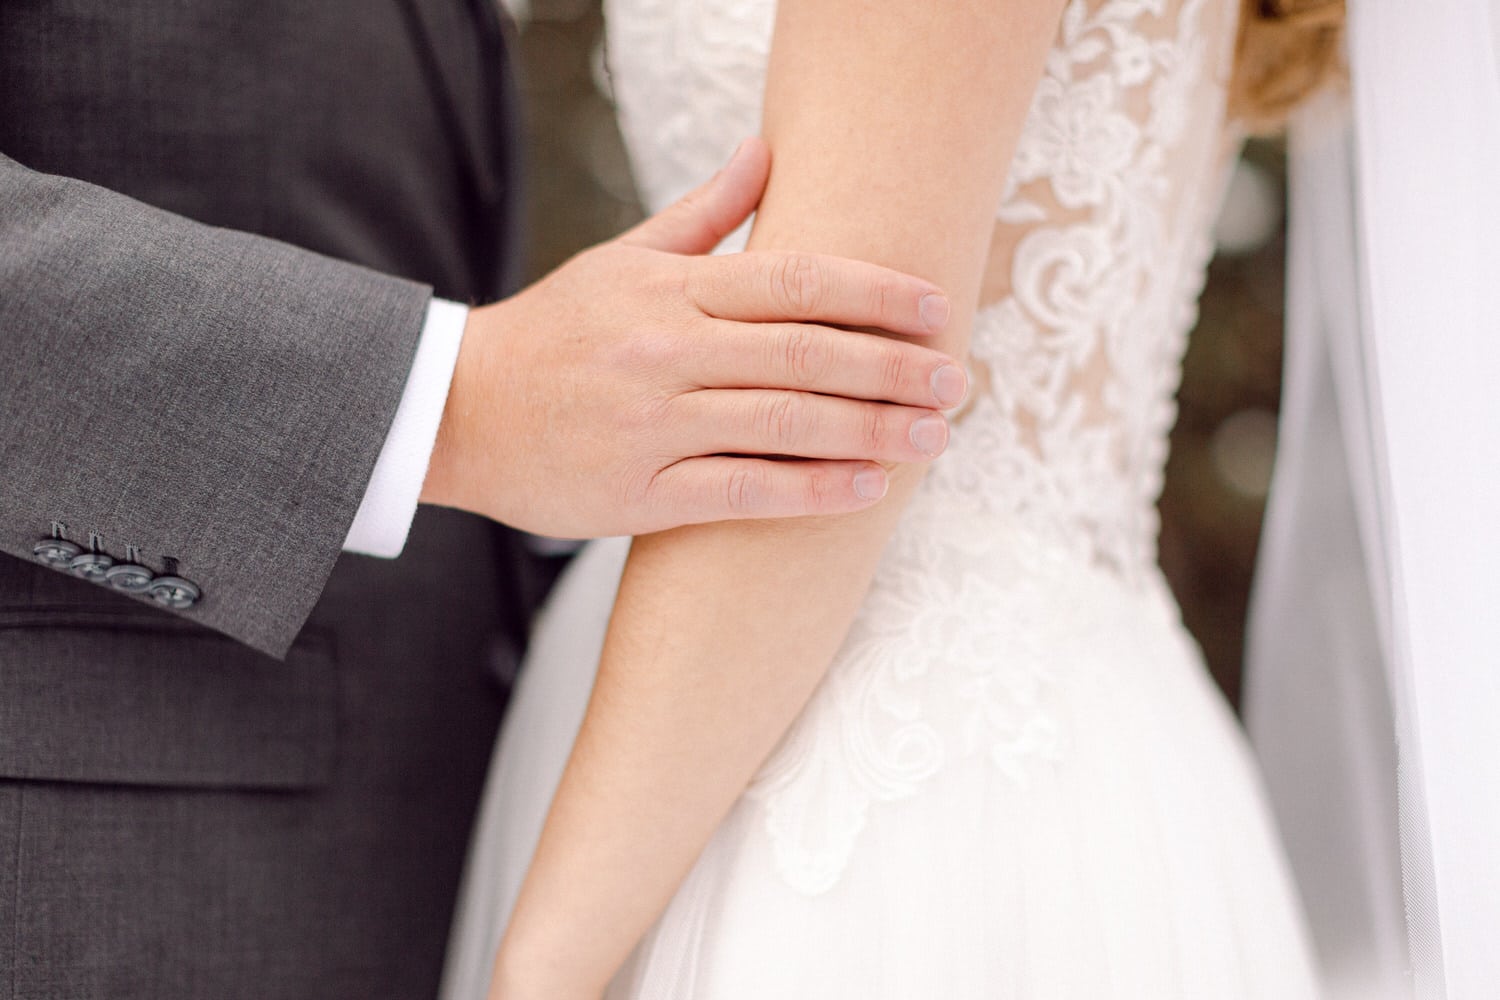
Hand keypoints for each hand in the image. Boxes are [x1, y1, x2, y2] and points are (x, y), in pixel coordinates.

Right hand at [419, 137, 965, 537]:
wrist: (457, 410)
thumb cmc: (553, 332)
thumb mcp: (622, 259)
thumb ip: (703, 214)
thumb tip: (769, 151)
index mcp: (669, 290)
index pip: (793, 279)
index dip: (874, 292)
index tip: (935, 306)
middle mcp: (666, 351)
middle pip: (804, 351)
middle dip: (892, 365)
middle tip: (958, 379)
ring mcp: (653, 424)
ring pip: (783, 422)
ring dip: (870, 429)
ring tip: (934, 436)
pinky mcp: (639, 492)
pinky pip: (741, 491)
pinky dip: (811, 490)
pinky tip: (867, 488)